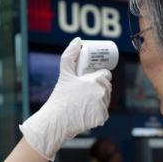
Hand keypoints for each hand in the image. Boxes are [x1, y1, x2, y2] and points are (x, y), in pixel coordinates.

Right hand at [19, 38, 111, 159]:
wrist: (56, 121)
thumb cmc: (60, 97)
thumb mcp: (64, 74)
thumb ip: (70, 55)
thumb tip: (77, 40)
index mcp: (96, 80)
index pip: (106, 74)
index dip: (99, 75)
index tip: (91, 78)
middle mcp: (103, 93)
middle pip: (107, 87)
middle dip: (99, 87)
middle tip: (86, 90)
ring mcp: (103, 106)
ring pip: (106, 99)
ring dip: (100, 99)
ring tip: (86, 100)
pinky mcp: (102, 118)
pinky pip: (103, 112)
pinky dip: (97, 112)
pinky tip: (88, 111)